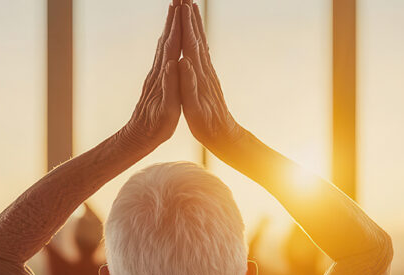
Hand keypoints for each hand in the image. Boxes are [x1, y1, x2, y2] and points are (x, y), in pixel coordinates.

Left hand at [119, 1, 181, 152]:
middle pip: (168, 37)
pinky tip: (170, 37)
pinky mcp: (156, 78)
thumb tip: (171, 64)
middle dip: (175, 17)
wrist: (138, 136)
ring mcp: (156, 73)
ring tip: (176, 9)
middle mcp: (158, 70)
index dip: (179, 24)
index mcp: (163, 75)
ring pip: (165, 42)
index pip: (173, 44)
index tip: (184, 5)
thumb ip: (169, 86)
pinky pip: (164, 52)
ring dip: (171, 24)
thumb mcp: (166, 110)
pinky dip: (169, 39)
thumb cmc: (155, 127)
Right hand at [178, 1, 241, 154]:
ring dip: (194, 23)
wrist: (223, 134)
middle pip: (196, 35)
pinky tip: (195, 35)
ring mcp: (206, 71)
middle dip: (189, 16)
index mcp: (198, 73)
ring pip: (199, 40)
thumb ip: (189, 84)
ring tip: (189, 7)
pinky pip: (200, 51)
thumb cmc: (206, 124)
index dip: (185, 23)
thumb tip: (184, 62)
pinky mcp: (207, 76)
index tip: (180, 4)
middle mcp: (204, 68)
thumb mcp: (195, 107)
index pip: (190, 42)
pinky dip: (197, 38)